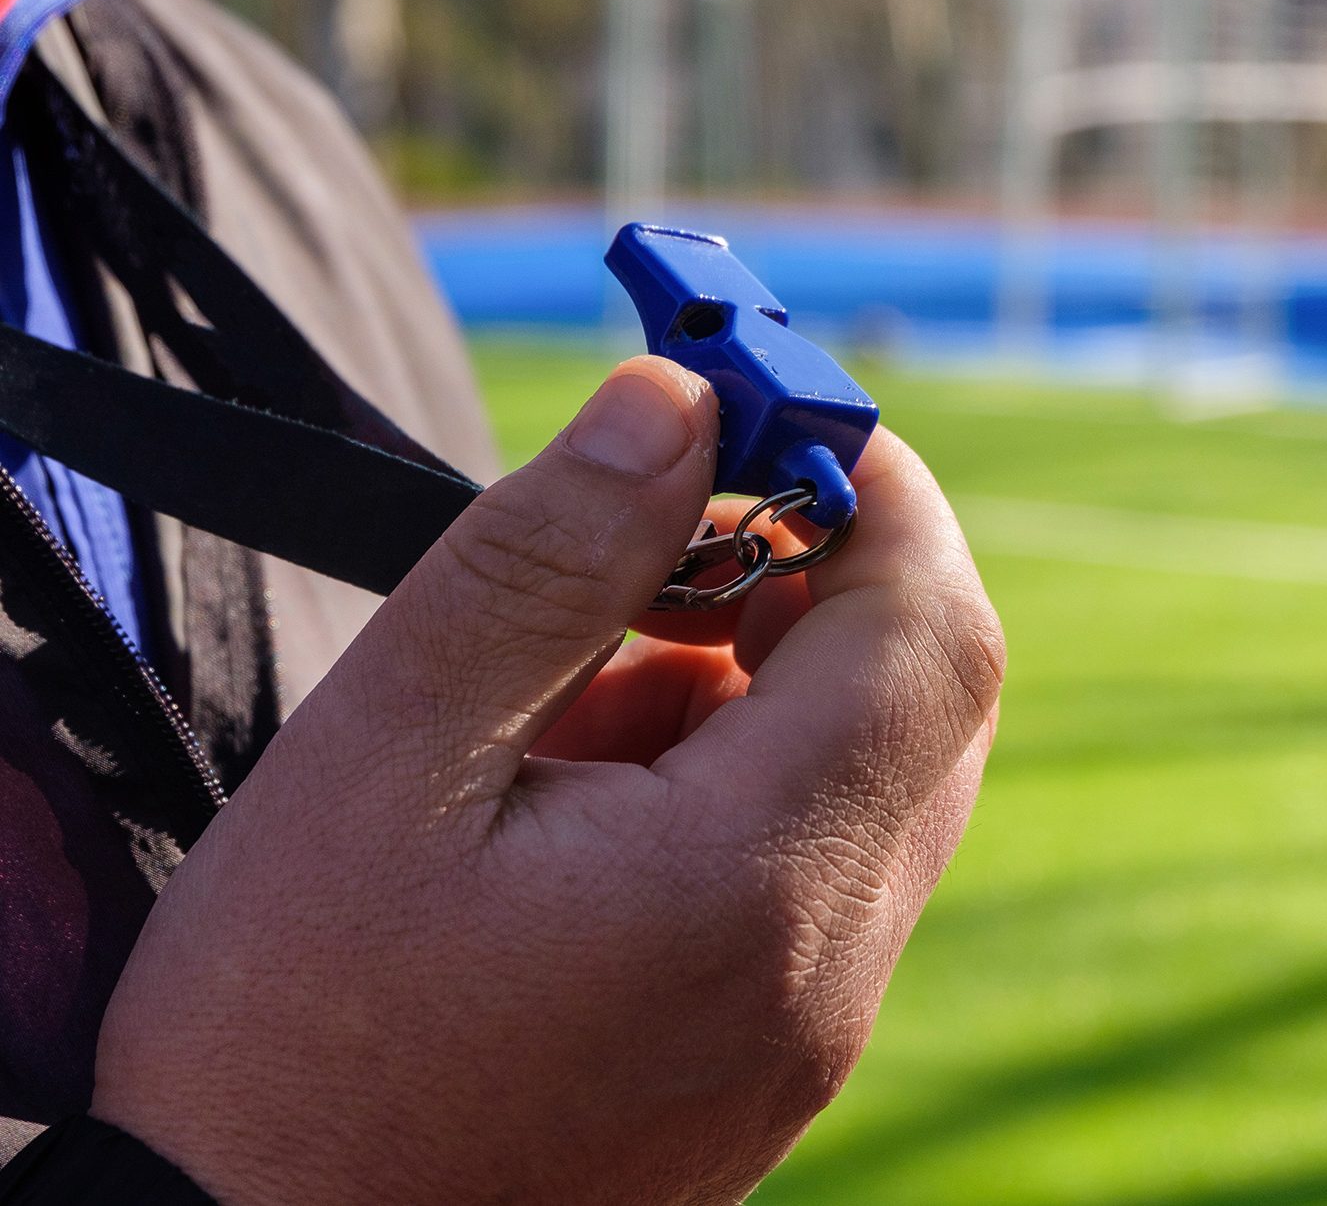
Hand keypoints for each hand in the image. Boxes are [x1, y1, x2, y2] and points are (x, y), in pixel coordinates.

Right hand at [91, 356, 1003, 1204]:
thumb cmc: (286, 1032)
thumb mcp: (391, 755)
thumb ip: (547, 565)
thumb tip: (673, 404)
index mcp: (751, 888)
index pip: (925, 629)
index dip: (868, 485)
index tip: (761, 398)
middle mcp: (824, 968)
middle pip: (920, 693)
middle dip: (812, 563)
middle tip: (660, 519)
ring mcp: (807, 1020)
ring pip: (866, 765)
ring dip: (757, 667)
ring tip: (578, 685)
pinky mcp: (764, 1044)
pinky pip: (812, 850)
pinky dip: (732, 763)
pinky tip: (585, 783)